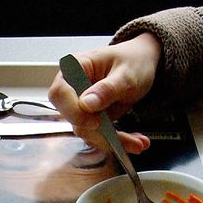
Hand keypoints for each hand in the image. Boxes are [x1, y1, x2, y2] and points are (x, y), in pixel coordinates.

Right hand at [48, 33, 163, 154]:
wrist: (142, 63)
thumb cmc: (133, 60)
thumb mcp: (126, 74)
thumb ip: (107, 89)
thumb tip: (86, 104)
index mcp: (75, 68)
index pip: (60, 94)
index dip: (73, 111)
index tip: (95, 122)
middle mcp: (73, 88)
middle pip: (72, 118)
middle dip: (99, 133)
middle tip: (125, 140)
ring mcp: (81, 106)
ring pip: (86, 131)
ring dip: (112, 141)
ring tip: (138, 142)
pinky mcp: (91, 118)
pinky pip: (98, 135)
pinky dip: (117, 141)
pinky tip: (135, 141)